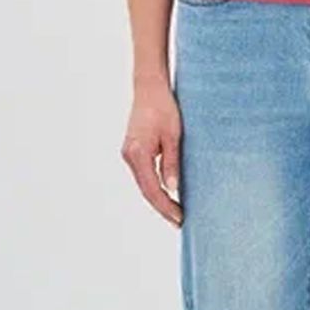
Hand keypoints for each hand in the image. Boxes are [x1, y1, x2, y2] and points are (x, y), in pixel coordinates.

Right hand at [121, 78, 183, 226]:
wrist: (150, 88)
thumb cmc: (164, 108)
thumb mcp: (174, 135)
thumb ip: (172, 163)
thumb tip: (172, 188)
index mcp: (138, 153)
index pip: (152, 189)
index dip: (166, 206)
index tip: (180, 218)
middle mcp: (129, 156)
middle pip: (146, 190)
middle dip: (163, 207)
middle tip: (180, 221)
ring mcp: (129, 154)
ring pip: (144, 184)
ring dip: (159, 199)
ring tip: (176, 212)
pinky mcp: (133, 151)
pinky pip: (144, 175)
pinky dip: (155, 187)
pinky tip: (167, 194)